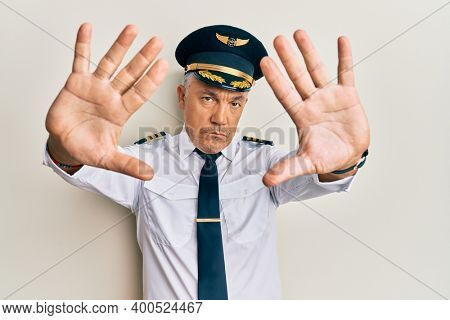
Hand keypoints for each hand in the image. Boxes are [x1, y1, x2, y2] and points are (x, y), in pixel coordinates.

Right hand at [45, 23, 167, 179]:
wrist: (65, 145)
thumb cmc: (87, 149)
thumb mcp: (109, 159)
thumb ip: (129, 165)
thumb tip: (151, 175)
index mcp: (120, 112)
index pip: (140, 93)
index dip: (151, 80)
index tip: (163, 65)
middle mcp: (111, 96)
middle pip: (130, 73)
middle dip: (143, 58)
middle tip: (157, 42)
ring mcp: (94, 87)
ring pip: (110, 62)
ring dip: (120, 46)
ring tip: (132, 29)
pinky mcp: (76, 83)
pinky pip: (80, 60)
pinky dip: (83, 44)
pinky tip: (87, 28)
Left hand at [260, 30, 369, 186]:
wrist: (347, 156)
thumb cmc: (325, 157)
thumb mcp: (306, 163)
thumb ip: (287, 169)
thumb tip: (265, 181)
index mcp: (301, 116)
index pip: (285, 94)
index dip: (275, 78)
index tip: (264, 61)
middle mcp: (312, 102)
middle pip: (298, 77)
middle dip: (289, 59)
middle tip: (277, 39)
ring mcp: (329, 97)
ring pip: (317, 70)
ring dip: (309, 53)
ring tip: (299, 33)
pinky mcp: (348, 96)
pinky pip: (346, 73)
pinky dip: (344, 58)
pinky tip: (341, 40)